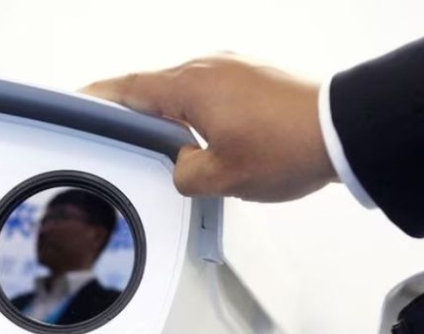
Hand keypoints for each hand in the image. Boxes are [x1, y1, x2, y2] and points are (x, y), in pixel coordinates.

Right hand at [81, 54, 337, 201]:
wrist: (343, 130)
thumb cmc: (288, 148)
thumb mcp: (222, 178)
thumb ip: (185, 175)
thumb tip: (180, 168)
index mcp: (190, 86)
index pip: (129, 89)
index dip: (100, 99)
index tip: (79, 102)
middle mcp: (209, 66)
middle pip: (158, 89)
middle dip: (140, 116)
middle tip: (130, 143)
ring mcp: (235, 67)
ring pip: (188, 91)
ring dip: (176, 117)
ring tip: (178, 151)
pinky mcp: (257, 76)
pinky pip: (215, 92)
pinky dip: (203, 113)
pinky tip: (211, 139)